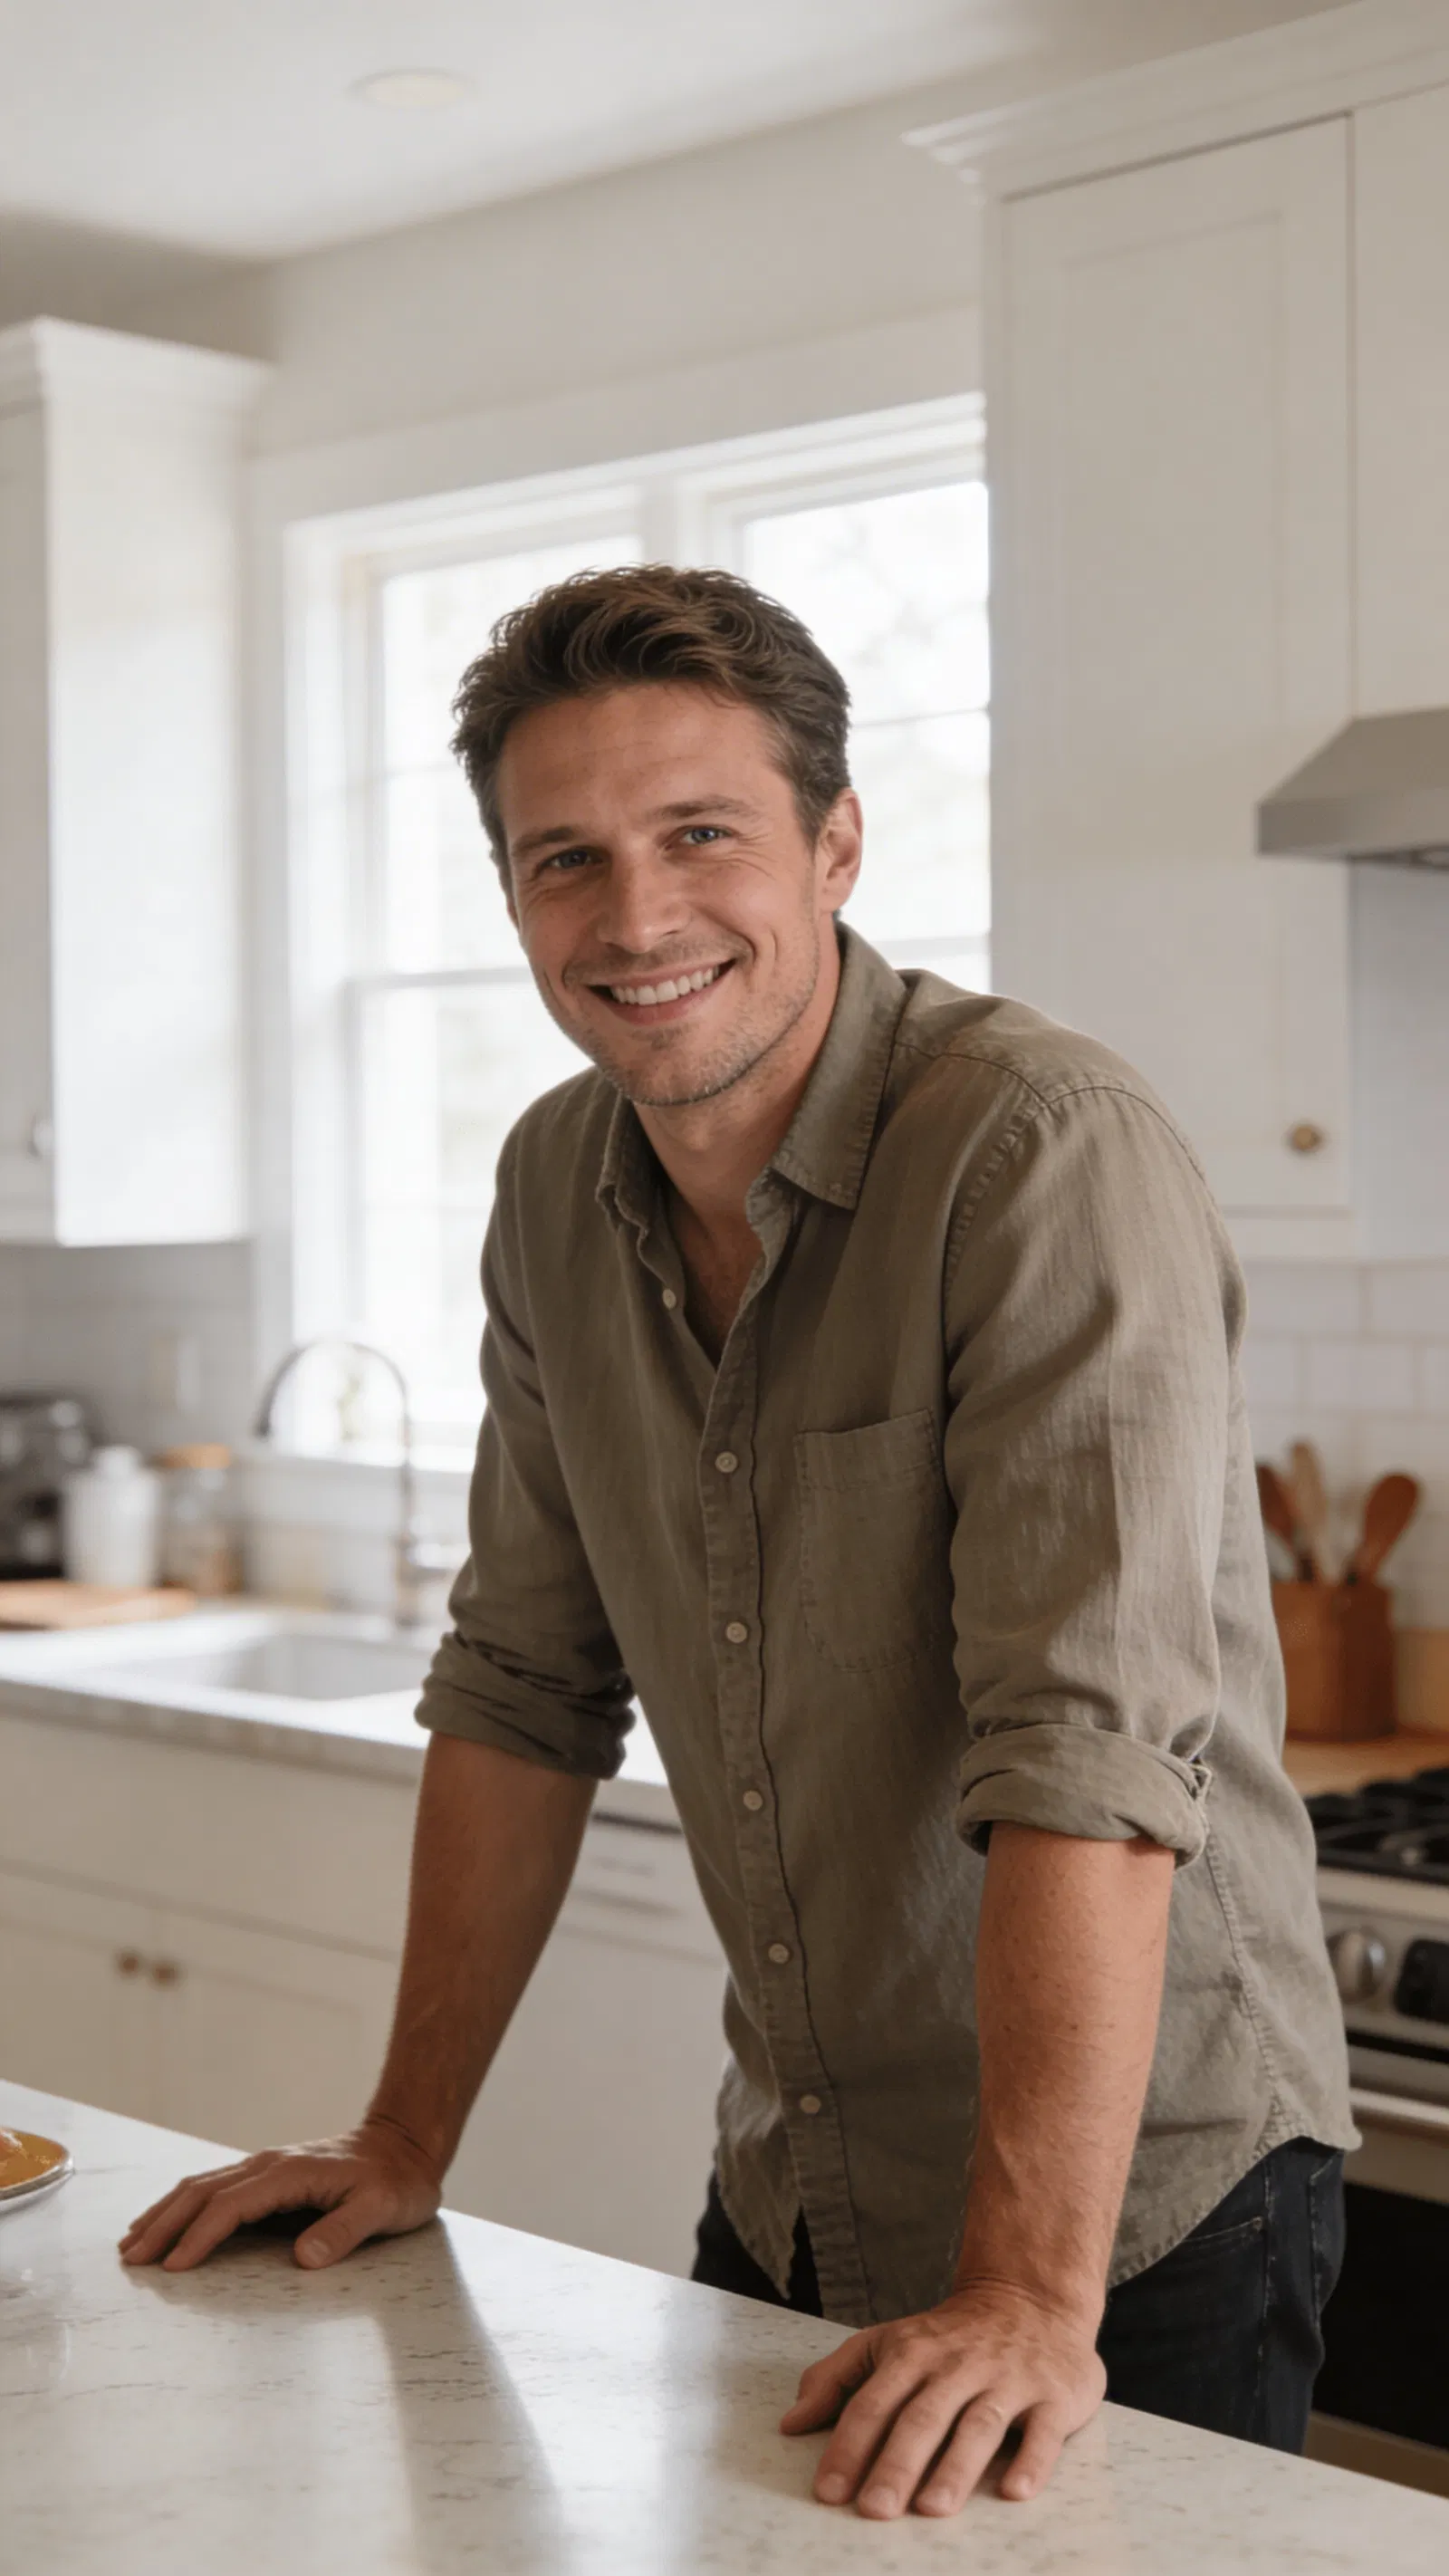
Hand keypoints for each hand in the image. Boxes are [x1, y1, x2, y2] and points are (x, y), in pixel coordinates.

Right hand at [117, 2115, 442, 2273]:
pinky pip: (214, 2188)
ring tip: (132, 2242)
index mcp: (290, 2172)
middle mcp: (269, 2165)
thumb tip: (304, 2258)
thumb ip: (344, 2231)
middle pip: (203, 2192)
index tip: (173, 2266)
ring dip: (165, 2213)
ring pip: (201, 2186)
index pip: (232, 2206)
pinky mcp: (267, 2176)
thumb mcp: (383, 2208)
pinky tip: (168, 2220)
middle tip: (131, 2259)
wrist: (405, 2146)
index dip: (201, 2236)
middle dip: (164, 2224)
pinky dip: (183, 2205)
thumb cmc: (396, 2182)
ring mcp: (265, 2167)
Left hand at [780, 2276, 1105, 2518]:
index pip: (873, 2403)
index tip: (828, 2491)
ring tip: (931, 2509)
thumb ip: (836, 2378)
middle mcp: (957, 2366)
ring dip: (955, 2468)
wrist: (1031, 2297)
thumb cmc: (950, 2336)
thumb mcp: (888, 2342)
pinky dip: (1030, 2461)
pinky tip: (1013, 2492)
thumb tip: (791, 2423)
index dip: (848, 2447)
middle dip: (896, 2465)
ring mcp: (1007, 2380)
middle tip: (873, 2510)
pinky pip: (1042, 2432)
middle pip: (922, 2418)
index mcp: (912, 2354)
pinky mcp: (1053, 2396)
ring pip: (978, 2426)